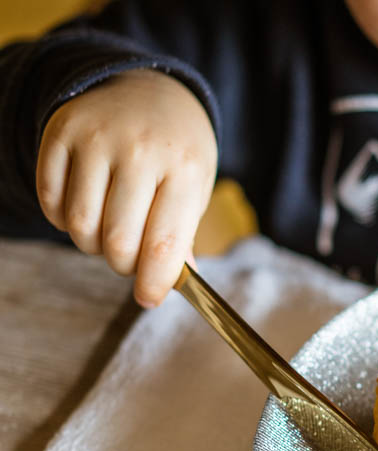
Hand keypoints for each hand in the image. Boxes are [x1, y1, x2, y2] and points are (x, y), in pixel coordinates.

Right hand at [37, 69, 217, 306]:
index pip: (163, 243)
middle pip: (117, 241)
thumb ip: (182, 237)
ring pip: (80, 225)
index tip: (148, 299)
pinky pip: (51, 199)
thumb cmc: (178, 155)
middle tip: (131, 258)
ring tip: (110, 231)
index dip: (153, 281)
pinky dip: (63, 220)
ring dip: (92, 244)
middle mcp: (140, 150)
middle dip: (123, 264)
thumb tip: (170, 284)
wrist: (151, 91)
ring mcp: (97, 138)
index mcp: (184, 169)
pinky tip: (86, 209)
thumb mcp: (195, 190)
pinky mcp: (60, 131)